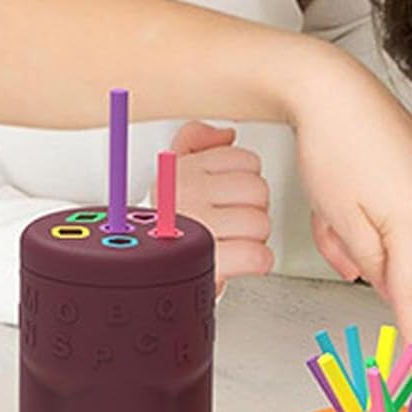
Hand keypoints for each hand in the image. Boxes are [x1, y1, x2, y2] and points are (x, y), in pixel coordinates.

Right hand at [160, 121, 272, 287]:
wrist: (151, 279)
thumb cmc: (168, 230)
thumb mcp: (171, 176)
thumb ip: (195, 142)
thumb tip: (225, 133)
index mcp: (178, 170)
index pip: (244, 160)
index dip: (244, 181)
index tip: (229, 195)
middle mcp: (183, 194)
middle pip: (258, 190)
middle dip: (252, 209)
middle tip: (232, 222)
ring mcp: (196, 227)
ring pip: (261, 223)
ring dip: (254, 238)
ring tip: (231, 241)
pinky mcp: (208, 261)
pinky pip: (257, 255)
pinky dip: (257, 261)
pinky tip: (241, 260)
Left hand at [289, 50, 411, 347]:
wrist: (334, 90)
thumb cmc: (331, 145)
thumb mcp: (339, 219)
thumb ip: (369, 263)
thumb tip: (389, 287)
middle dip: (376, 268)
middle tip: (338, 243)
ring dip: (385, 247)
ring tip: (343, 220)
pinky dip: (395, 227)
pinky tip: (362, 207)